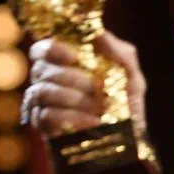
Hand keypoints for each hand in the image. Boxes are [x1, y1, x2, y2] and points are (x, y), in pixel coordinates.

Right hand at [21, 31, 148, 139]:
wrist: (129, 141)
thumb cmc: (128, 104)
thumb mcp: (132, 77)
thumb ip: (120, 54)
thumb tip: (100, 32)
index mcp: (65, 65)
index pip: (42, 49)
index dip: (51, 48)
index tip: (73, 56)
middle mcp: (48, 81)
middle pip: (41, 69)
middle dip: (72, 78)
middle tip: (96, 88)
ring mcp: (42, 105)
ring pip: (43, 92)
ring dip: (74, 98)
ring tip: (97, 108)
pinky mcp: (44, 127)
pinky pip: (47, 116)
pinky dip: (71, 117)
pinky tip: (92, 122)